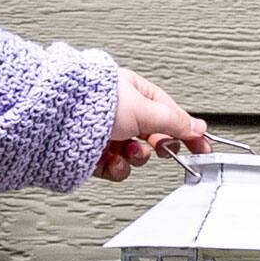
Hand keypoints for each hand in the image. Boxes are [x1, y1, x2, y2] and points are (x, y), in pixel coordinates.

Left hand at [98, 66, 206, 182]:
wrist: (57, 119)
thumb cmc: (94, 102)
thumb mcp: (144, 109)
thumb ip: (174, 121)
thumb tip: (197, 127)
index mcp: (135, 92)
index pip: (170, 113)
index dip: (187, 131)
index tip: (201, 147)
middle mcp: (121, 113)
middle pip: (153, 137)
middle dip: (155, 145)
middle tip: (158, 147)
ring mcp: (107, 134)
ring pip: (135, 155)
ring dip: (134, 157)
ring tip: (125, 150)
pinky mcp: (93, 154)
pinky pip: (115, 167)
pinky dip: (115, 167)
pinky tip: (108, 159)